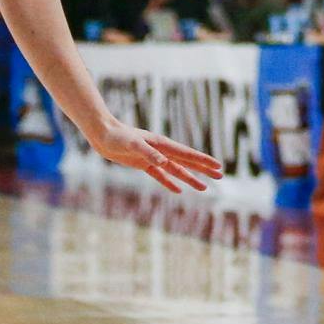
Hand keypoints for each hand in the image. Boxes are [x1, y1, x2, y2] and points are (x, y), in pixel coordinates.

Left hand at [85, 118, 223, 193]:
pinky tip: (178, 190)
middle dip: (204, 169)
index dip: (203, 161)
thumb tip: (165, 162)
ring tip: (204, 188)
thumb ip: (149, 153)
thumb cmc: (117, 136)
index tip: (218, 166)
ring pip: (177, 170)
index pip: (187, 154)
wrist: (103, 134)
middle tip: (220, 175)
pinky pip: (161, 176)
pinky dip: (170, 182)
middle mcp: (161, 151)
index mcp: (162, 145)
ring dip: (191, 178)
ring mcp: (153, 158)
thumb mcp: (133, 144)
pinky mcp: (143, 164)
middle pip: (187, 162)